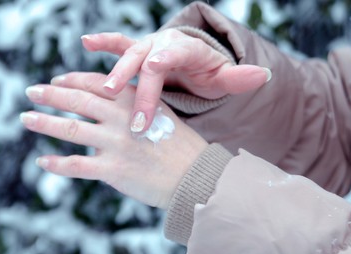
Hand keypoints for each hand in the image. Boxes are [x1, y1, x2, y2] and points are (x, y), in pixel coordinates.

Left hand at [21, 72, 207, 208]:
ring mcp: (116, 144)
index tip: (55, 81)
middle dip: (50, 95)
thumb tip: (107, 105)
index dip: (71, 80)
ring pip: (71, 129)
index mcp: (134, 101)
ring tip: (26, 118)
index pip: (95, 84)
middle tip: (30, 92)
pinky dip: (57, 163)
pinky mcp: (113, 170)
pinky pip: (77, 165)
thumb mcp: (160, 113)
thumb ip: (134, 105)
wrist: (194, 175)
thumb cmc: (180, 145)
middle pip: (77, 101)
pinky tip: (43, 161)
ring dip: (45, 122)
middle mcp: (122, 118)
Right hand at [81, 29, 270, 131]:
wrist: (194, 61)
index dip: (159, 75)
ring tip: (104, 88)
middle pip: (147, 61)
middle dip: (137, 87)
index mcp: (187, 49)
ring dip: (115, 71)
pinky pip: (119, 44)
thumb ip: (240, 77)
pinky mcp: (138, 52)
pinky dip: (104, 42)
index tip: (149, 93)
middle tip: (132, 116)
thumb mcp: (224, 76)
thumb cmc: (208, 72)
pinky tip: (87, 42)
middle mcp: (165, 44)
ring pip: (129, 54)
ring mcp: (149, 46)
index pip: (171, 59)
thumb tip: (263, 75)